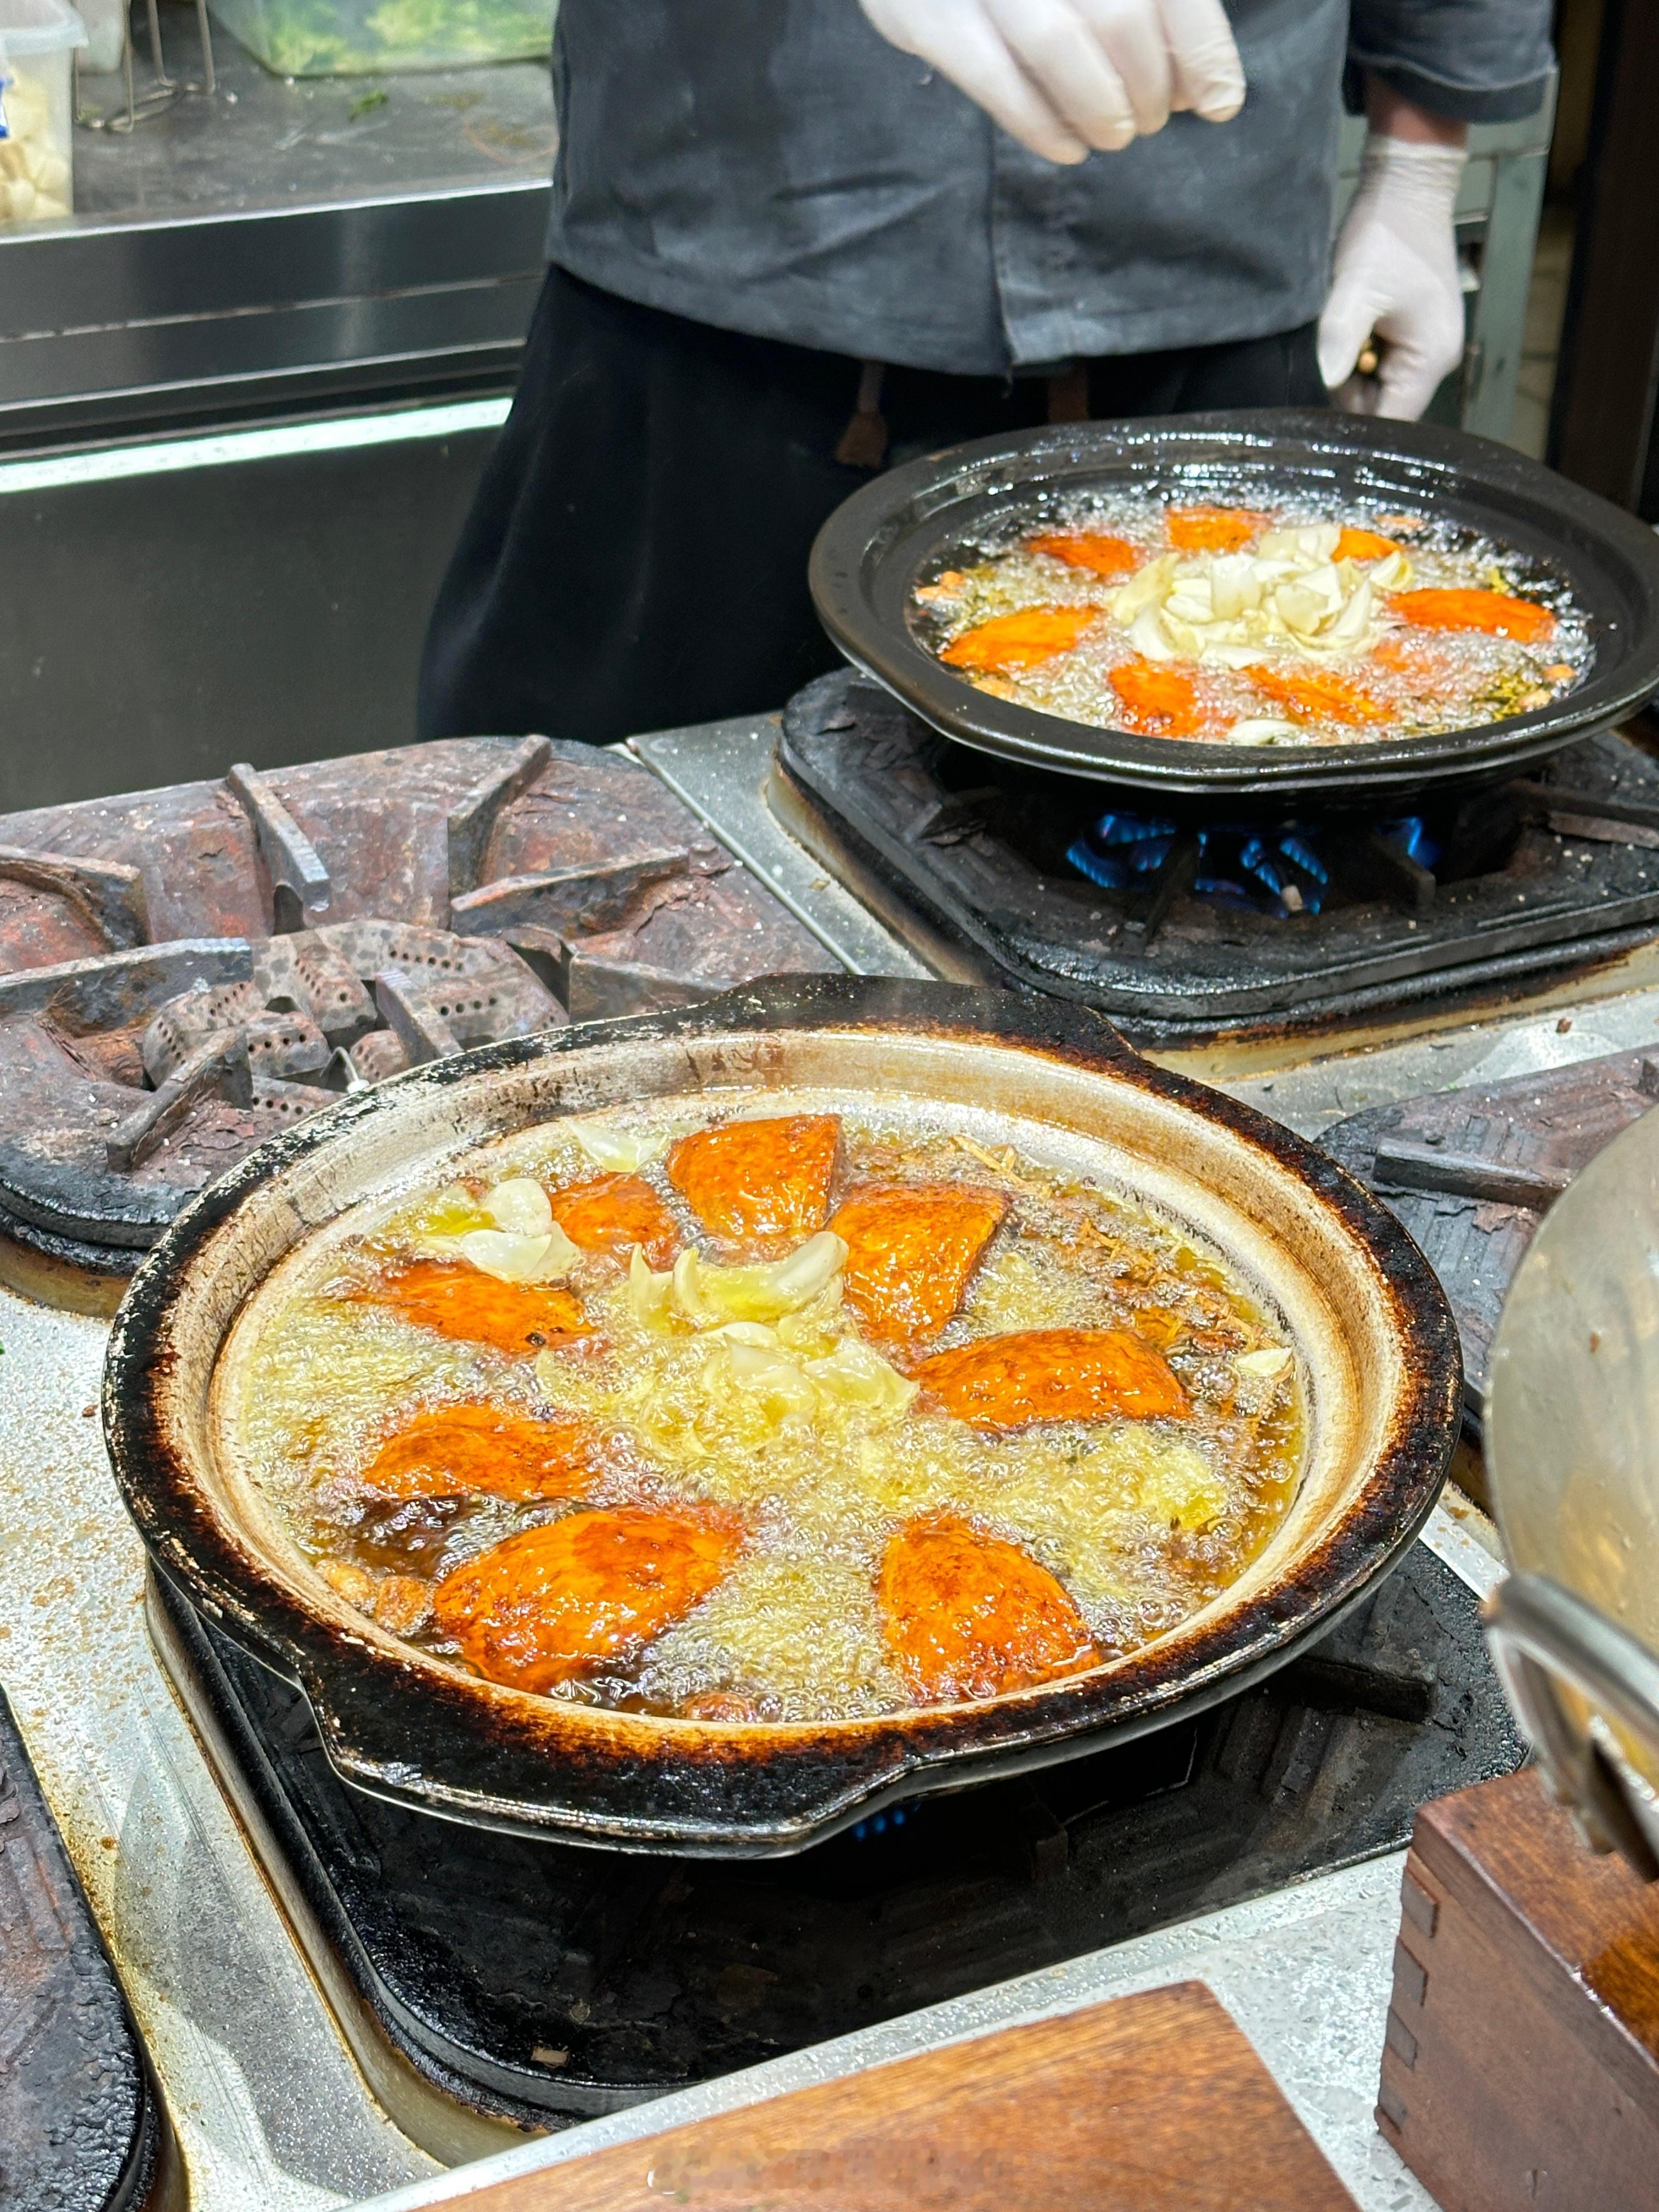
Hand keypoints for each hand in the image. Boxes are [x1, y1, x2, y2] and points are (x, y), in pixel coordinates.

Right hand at [859, 0, 1245, 165]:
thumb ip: (1152, 9)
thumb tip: (1203, 89)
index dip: (1202, 50)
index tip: (1219, 102)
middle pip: (1120, 16)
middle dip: (1148, 87)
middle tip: (1150, 120)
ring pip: (1056, 47)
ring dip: (1099, 109)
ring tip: (1112, 135)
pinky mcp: (925, 15)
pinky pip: (993, 80)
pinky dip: (1040, 126)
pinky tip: (1067, 147)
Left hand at [1318, 131, 1467, 420]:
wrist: (1406, 188)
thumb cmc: (1386, 234)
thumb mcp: (1356, 287)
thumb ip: (1340, 337)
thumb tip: (1326, 381)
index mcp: (1430, 358)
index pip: (1390, 421)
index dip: (1352, 424)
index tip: (1316, 410)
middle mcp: (1434, 360)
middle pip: (1380, 408)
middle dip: (1346, 393)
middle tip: (1324, 356)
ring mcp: (1423, 347)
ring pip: (1374, 388)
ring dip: (1348, 371)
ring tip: (1339, 332)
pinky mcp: (1410, 335)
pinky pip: (1376, 364)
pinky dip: (1355, 354)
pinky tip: (1346, 328)